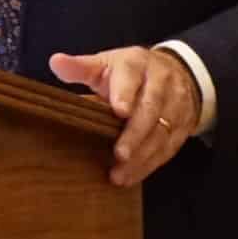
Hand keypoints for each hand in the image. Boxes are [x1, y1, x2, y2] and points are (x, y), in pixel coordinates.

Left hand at [48, 47, 196, 187]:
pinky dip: (150, 164)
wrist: (178, 73)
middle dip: (135, 133)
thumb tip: (55, 62)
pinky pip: (168, 147)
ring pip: (161, 131)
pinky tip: (132, 176)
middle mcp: (160, 82)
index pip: (132, 76)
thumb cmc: (131, 73)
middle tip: (119, 154)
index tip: (118, 111)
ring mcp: (175, 105)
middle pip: (150, 107)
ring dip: (142, 156)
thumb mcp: (106, 64)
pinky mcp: (181, 126)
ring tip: (120, 174)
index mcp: (137, 64)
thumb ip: (81, 67)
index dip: (125, 94)